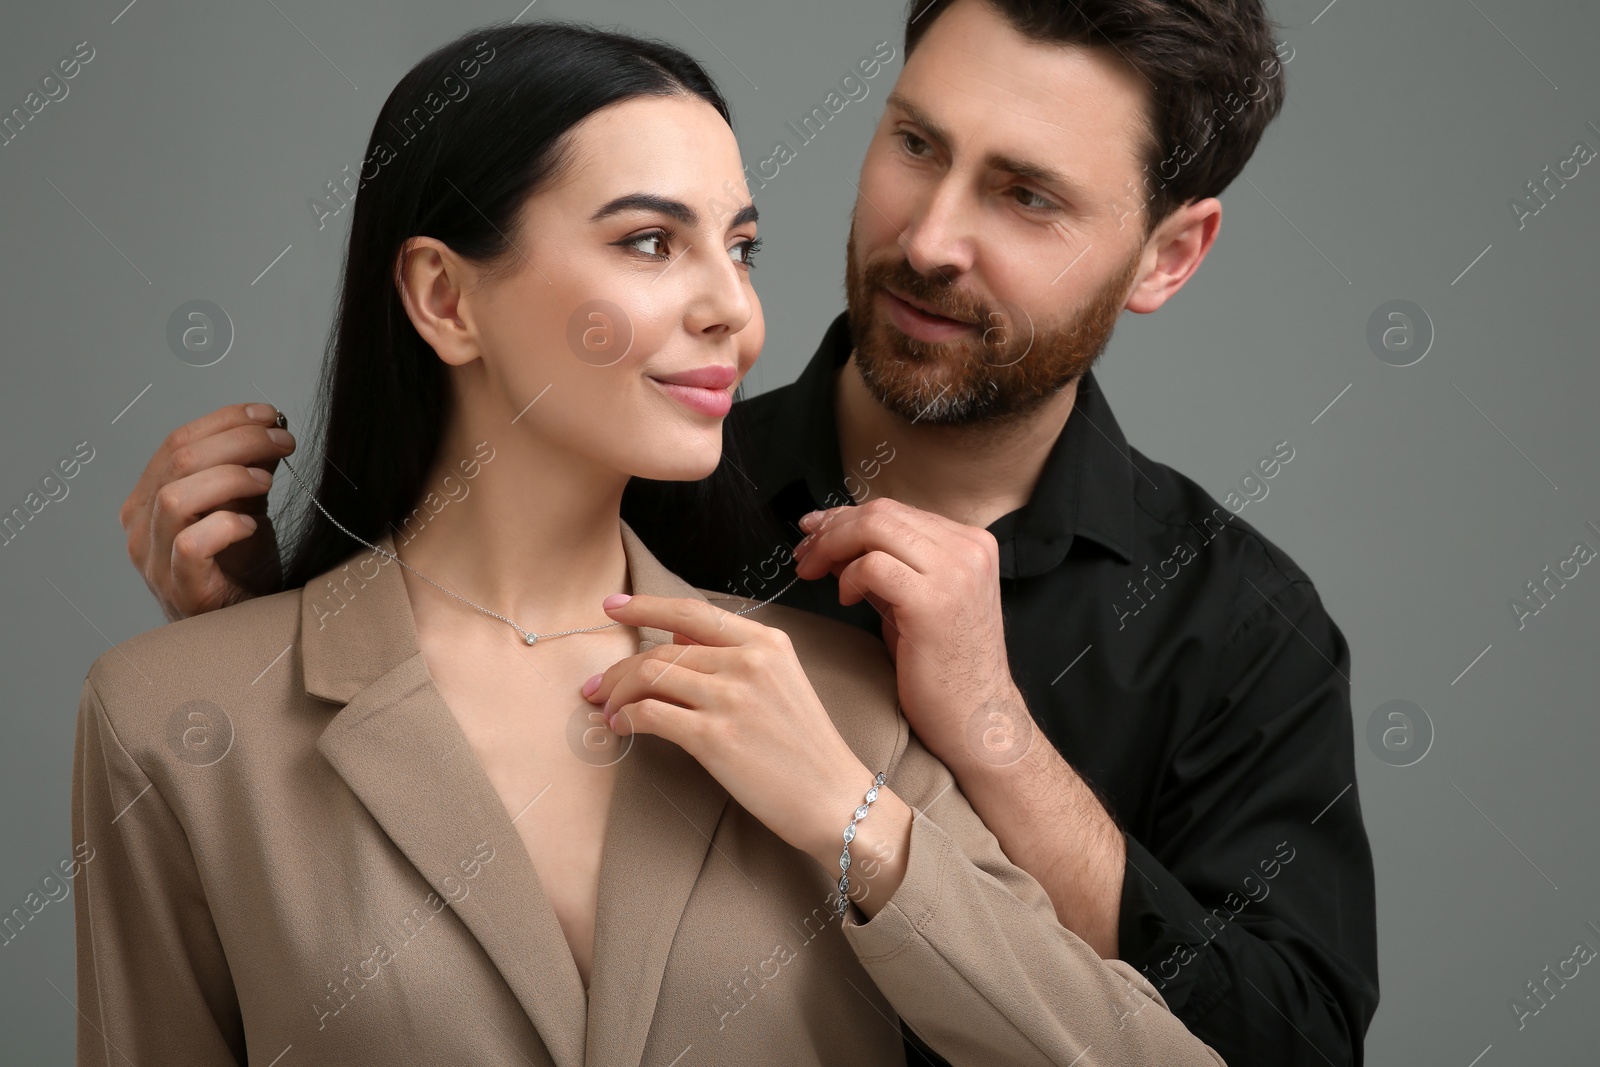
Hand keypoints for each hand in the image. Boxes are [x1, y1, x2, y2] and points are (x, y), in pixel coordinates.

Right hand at [119, 403, 295, 621]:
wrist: (239, 623)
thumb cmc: (237, 567)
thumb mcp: (243, 505)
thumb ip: (248, 468)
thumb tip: (270, 427)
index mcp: (149, 498)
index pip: (176, 441)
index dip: (225, 420)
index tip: (269, 415)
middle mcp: (141, 525)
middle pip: (179, 460)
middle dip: (239, 441)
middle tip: (282, 442)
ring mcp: (154, 559)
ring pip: (175, 496)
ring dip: (229, 478)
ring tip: (266, 482)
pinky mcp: (178, 586)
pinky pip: (189, 545)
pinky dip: (224, 526)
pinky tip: (251, 526)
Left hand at [581, 593, 911, 907]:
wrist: (835, 799)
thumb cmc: (804, 748)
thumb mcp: (781, 684)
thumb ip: (733, 657)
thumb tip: (674, 642)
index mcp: (768, 642)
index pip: (692, 612)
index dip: (645, 606)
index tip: (613, 606)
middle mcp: (749, 661)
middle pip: (661, 649)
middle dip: (618, 667)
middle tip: (596, 685)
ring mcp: (732, 697)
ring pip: (649, 676)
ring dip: (616, 693)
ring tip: (607, 710)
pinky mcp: (716, 737)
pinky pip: (651, 714)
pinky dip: (627, 718)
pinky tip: (623, 727)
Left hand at [790, 497, 1033, 773]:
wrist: (978, 719)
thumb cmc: (944, 666)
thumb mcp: (916, 600)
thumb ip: (885, 564)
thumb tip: (833, 537)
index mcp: (970, 542)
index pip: (895, 510)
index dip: (844, 517)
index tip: (813, 532)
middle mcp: (969, 548)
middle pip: (881, 512)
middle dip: (831, 529)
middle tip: (803, 555)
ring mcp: (955, 571)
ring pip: (874, 527)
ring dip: (831, 547)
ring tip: (812, 572)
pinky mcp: (934, 601)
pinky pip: (873, 565)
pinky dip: (849, 578)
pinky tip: (846, 600)